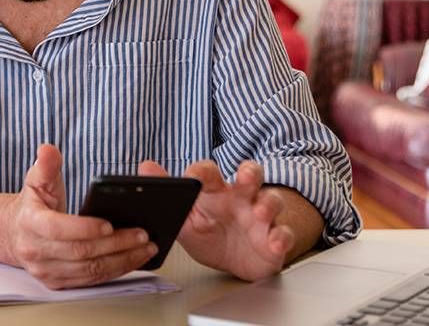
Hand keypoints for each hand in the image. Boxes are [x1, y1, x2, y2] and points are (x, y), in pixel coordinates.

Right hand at [0, 144, 155, 288]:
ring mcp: (46, 272)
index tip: (110, 224)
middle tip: (142, 233)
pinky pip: (91, 281)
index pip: (58, 229)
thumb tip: (48, 150)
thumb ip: (46, 165)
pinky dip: (116, 271)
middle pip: (80, 253)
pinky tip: (134, 259)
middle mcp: (35, 252)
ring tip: (146, 247)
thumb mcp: (36, 180)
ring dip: (121, 261)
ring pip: (89, 271)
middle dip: (114, 245)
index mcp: (30, 223)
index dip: (84, 228)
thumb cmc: (32, 204)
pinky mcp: (58, 283)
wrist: (14, 234)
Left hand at [139, 159, 294, 280]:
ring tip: (260, 212)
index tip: (194, 176)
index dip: (203, 172)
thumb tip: (146, 167)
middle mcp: (241, 199)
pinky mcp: (274, 240)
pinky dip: (281, 237)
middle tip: (245, 176)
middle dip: (250, 172)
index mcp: (216, 192)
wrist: (235, 261)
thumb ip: (170, 194)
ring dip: (267, 203)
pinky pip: (283, 235)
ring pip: (271, 200)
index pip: (210, 174)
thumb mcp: (186, 217)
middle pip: (251, 175)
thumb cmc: (212, 233)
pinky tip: (274, 241)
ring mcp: (261, 218)